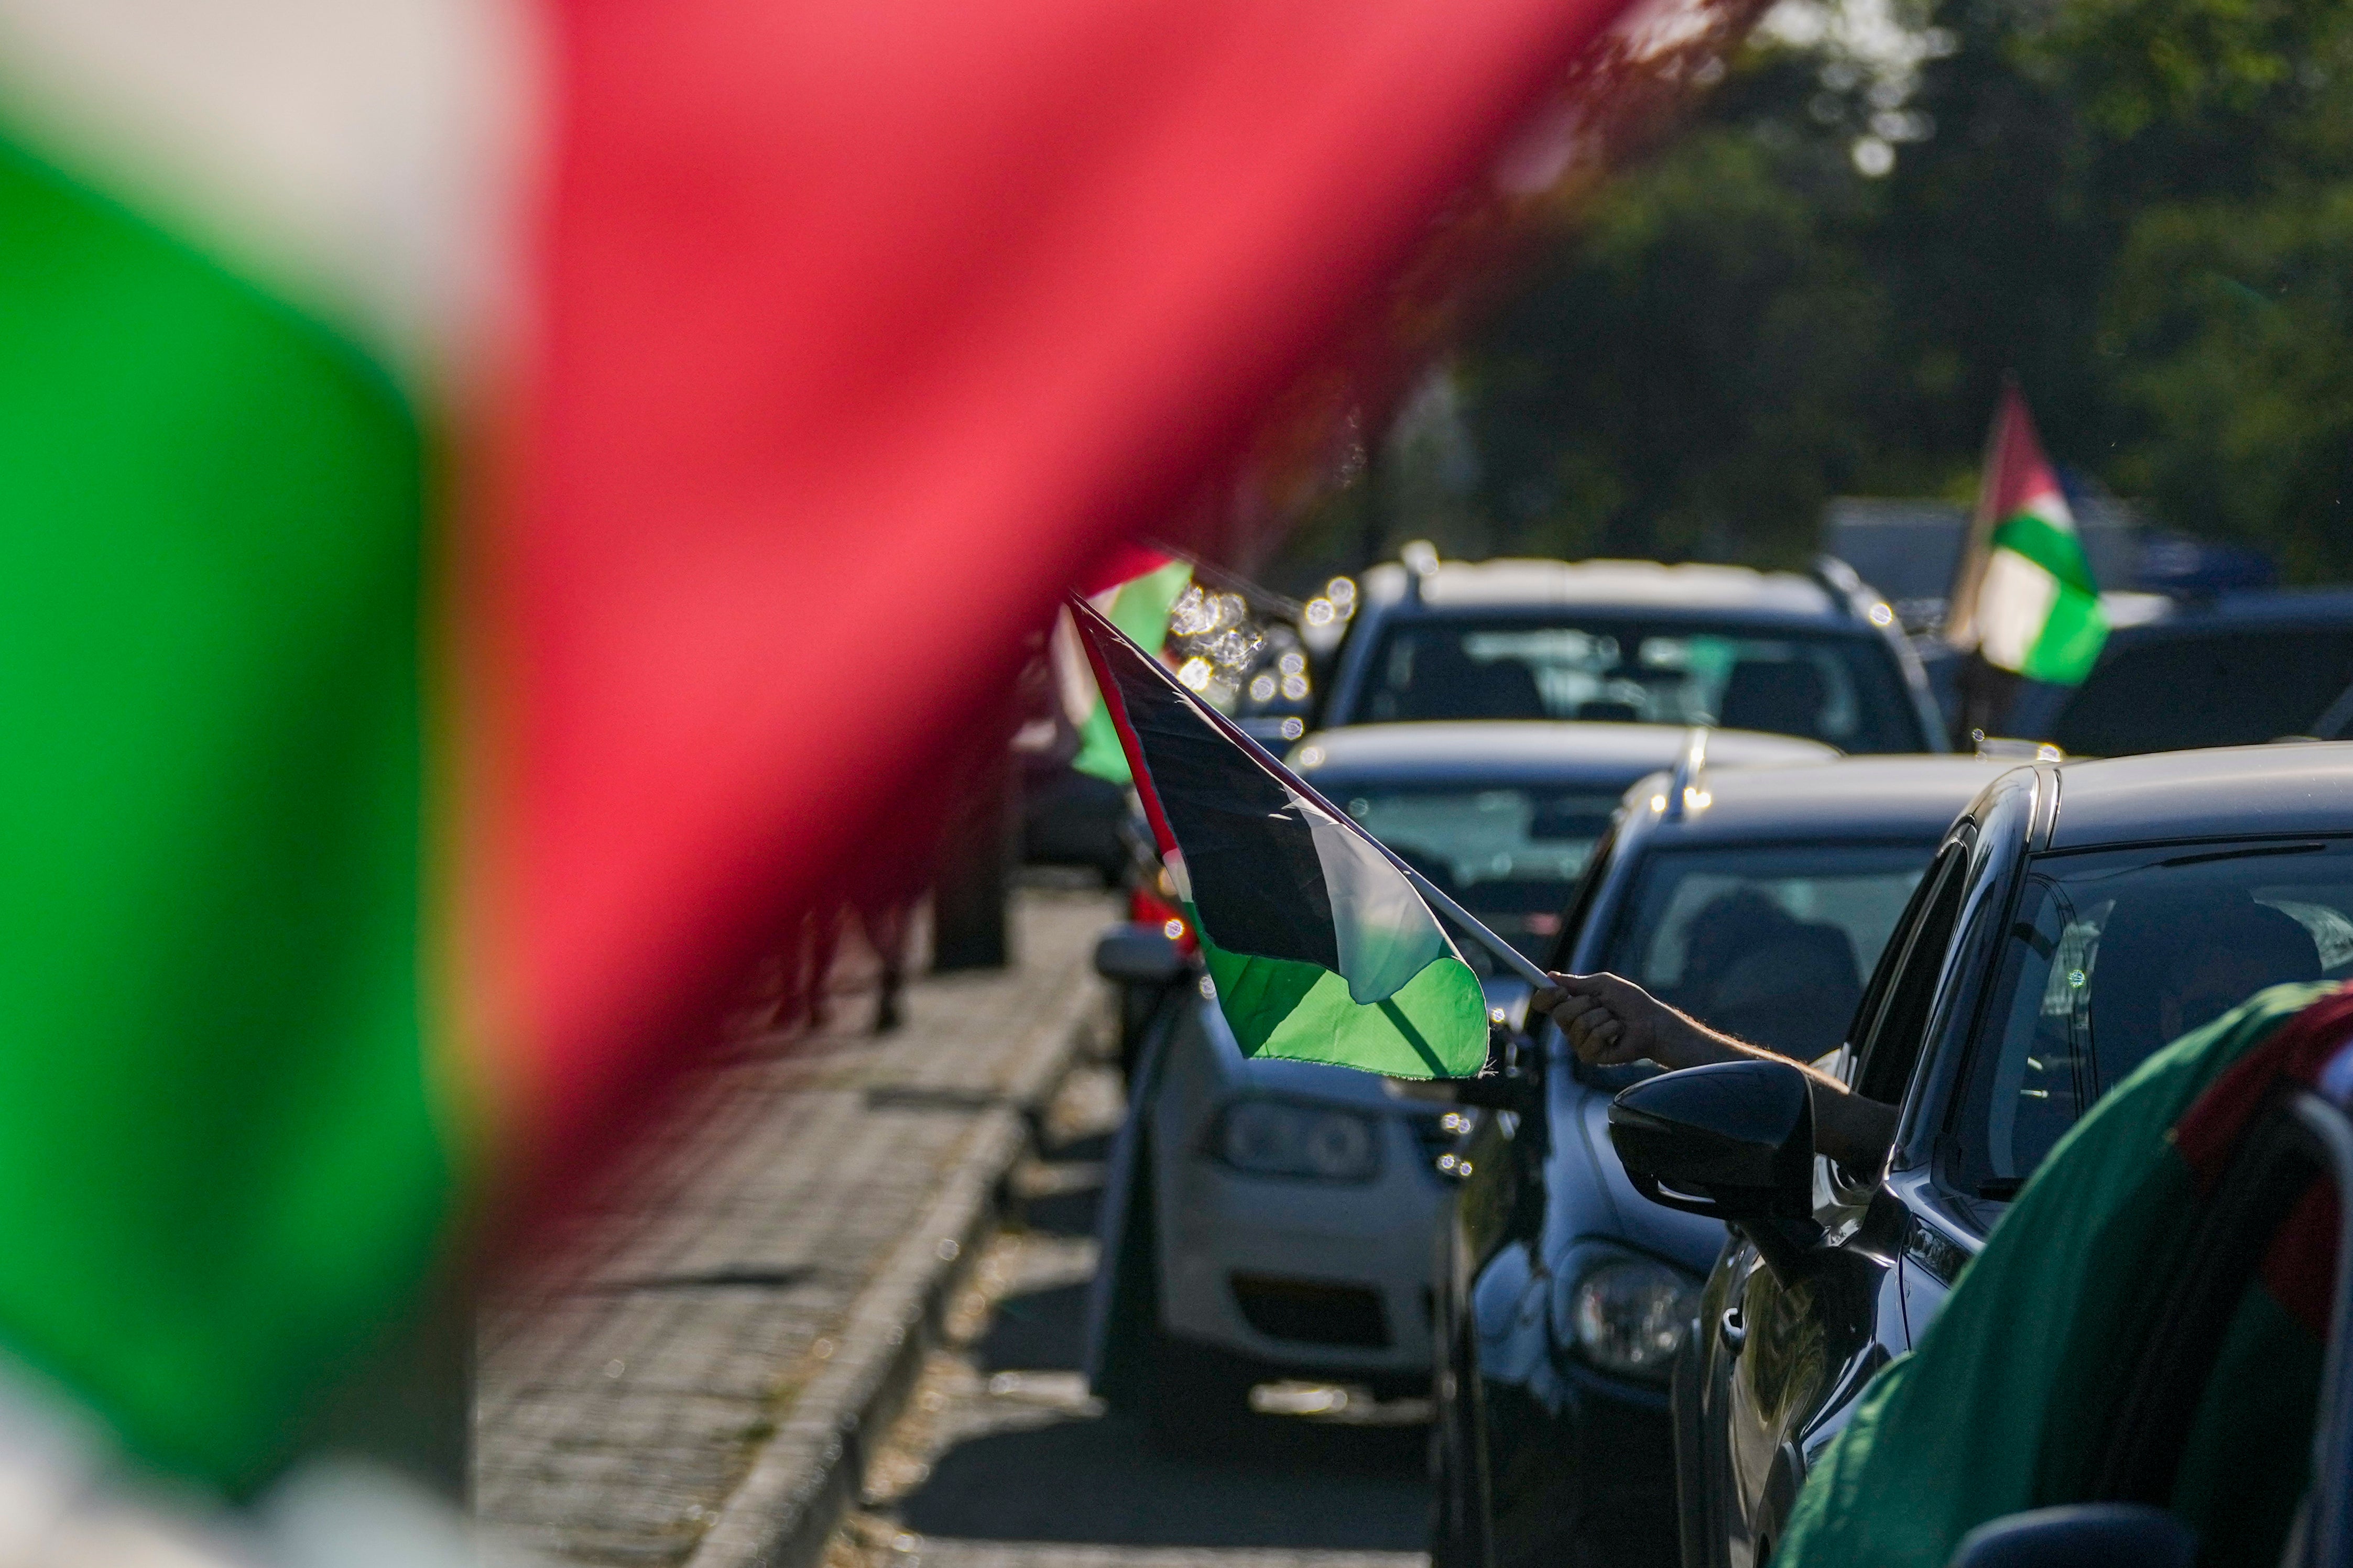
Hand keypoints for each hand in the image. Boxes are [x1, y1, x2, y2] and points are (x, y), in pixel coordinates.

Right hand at [1530, 972, 1723, 1069]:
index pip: (1544, 1003)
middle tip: (1602, 1003)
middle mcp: (1570, 1026)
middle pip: (1559, 1014)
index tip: (1559, 990)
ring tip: (1615, 1019)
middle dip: (1584, 1003)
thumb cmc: (1631, 1002)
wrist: (1652, 1023)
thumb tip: (1551, 976)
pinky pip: (1593, 1038)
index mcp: (1570, 1006)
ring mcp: (1579, 1042)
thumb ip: (1577, 983)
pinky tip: (1619, 1032)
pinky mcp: (1590, 1055)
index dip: (1546, 996)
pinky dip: (1610, 1029)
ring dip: (1603, 1016)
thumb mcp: (1604, 985)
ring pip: (1580, 1024)